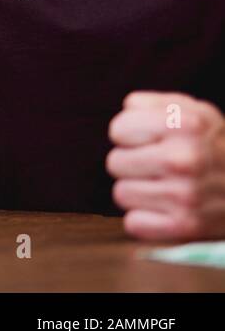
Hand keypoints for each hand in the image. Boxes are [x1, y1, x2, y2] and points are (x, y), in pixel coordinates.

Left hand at [107, 92, 224, 240]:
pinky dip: (146, 219)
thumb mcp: (195, 112)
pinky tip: (168, 209)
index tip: (152, 140)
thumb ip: (154, 103)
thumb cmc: (215, 146)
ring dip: (139, 191)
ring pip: (121, 193)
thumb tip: (128, 109)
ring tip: (167, 186)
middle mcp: (184, 159)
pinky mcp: (186, 226)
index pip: (118, 130)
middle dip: (134, 163)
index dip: (131, 135)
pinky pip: (133, 223)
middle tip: (161, 166)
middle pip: (115, 163)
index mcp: (185, 124)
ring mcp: (186, 195)